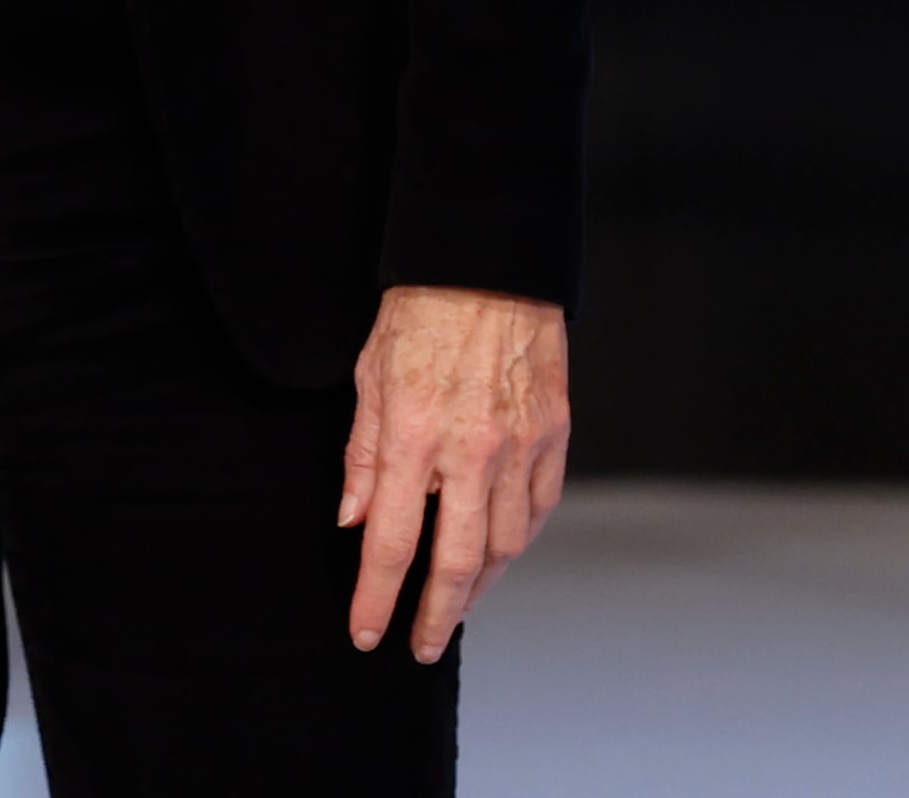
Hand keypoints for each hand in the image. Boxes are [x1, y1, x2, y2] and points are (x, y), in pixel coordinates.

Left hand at [338, 283, 571, 662]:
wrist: (486, 262)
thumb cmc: (419, 313)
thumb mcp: (369, 376)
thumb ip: (363, 456)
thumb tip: (354, 522)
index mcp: (414, 435)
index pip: (393, 541)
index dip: (377, 597)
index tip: (366, 633)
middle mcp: (471, 450)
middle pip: (458, 561)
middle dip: (437, 614)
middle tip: (421, 646)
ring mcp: (520, 445)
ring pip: (506, 544)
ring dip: (481, 586)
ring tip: (458, 605)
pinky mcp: (554, 433)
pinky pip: (538, 508)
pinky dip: (518, 541)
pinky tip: (501, 554)